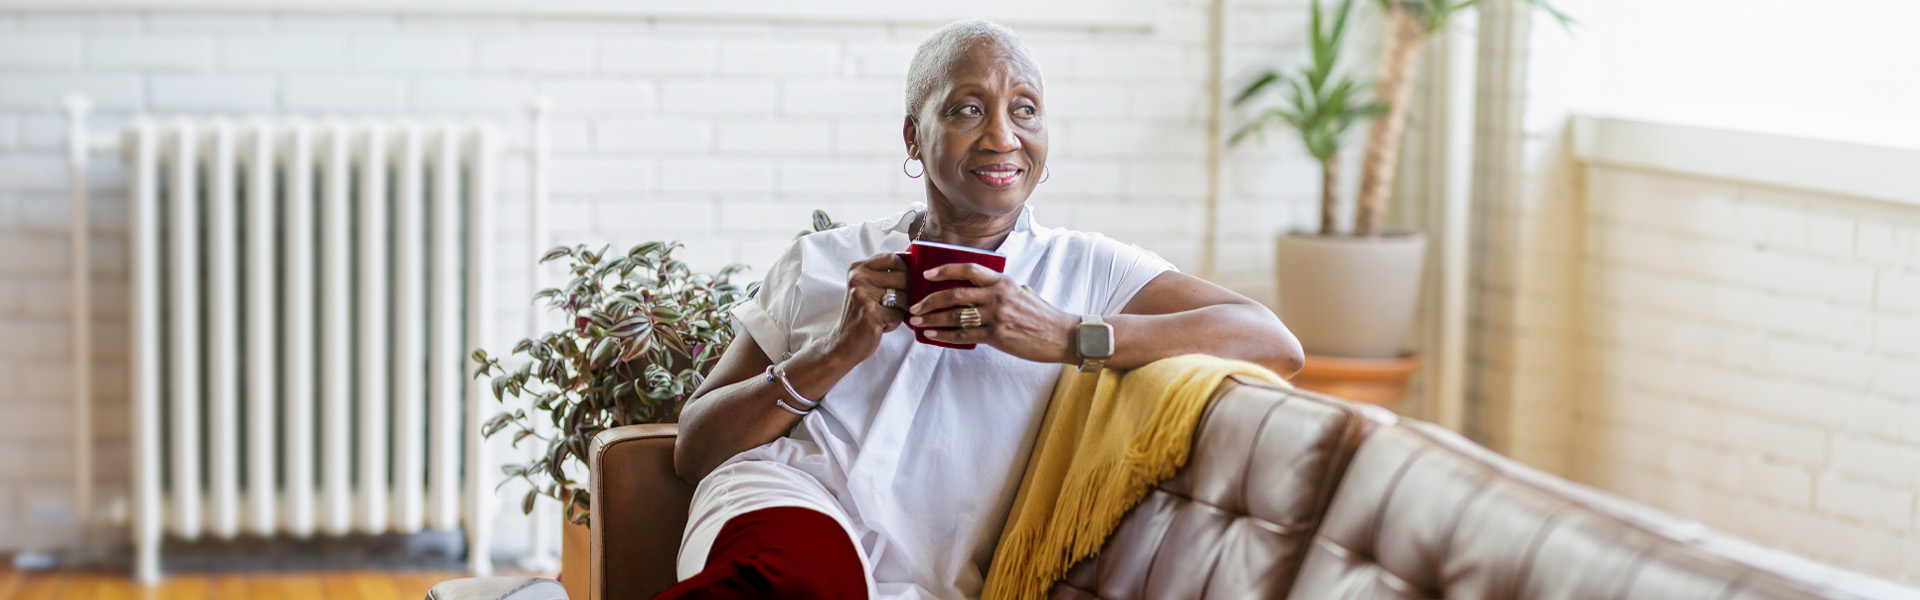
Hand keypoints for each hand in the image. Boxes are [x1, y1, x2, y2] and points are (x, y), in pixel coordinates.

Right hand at [819, 252, 909, 363]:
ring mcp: (862, 295)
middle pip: (903, 278)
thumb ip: (886, 272)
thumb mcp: (869, 288)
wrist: (844, 343)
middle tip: (893, 306)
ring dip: (900, 311)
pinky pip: (898, 315)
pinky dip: (894, 323)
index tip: (902, 284)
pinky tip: (881, 325)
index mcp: (858, 269)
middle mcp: (858, 278)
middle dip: (905, 295)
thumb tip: (914, 250)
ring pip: (903, 297)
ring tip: (884, 316)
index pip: (892, 258)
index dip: (904, 270)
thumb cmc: (863, 314)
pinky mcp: (869, 312)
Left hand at [908, 263, 1077, 363]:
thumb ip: (1004, 289)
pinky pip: (965, 335)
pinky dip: (946, 336)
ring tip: (918, 323)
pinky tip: (934, 336)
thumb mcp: (1024, 292)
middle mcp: (997, 296)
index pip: (968, 269)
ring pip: (955, 316)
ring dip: (932, 319)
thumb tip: (988, 289)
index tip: (927, 274)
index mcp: (1003, 282)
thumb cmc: (1044, 315)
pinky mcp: (997, 336)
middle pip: (954, 294)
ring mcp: (997, 316)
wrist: (1063, 335)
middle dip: (929, 300)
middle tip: (914, 307)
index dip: (945, 270)